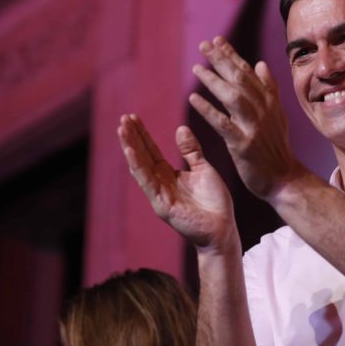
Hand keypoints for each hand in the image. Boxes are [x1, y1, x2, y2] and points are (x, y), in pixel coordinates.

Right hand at [117, 114, 239, 253]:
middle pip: (142, 156)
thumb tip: (180, 128)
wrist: (222, 228)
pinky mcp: (162, 205)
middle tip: (123, 118)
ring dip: (130, 148)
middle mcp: (160, 183)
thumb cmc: (214, 202)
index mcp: (169, 175)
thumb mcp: (203, 169)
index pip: (151, 150)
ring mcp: (159, 194)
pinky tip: (130, 151)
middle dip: (132, 137)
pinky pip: (147, 183)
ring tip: (121, 129)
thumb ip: (191, 151)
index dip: (142, 134)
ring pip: (140, 167)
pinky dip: (138, 166)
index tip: (132, 117)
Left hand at [189, 36, 305, 200]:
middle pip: (240, 80)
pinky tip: (194, 99)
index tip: (217, 40)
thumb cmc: (276, 147)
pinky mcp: (244, 145)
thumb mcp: (277, 115)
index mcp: (270, 102)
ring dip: (214, 81)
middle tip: (204, 45)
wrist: (284, 178)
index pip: (249, 73)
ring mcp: (254, 127)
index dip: (232, 55)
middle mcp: (264, 110)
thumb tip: (260, 64)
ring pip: (233, 97)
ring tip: (197, 67)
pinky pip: (223, 124)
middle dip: (221, 60)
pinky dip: (208, 110)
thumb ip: (268, 89)